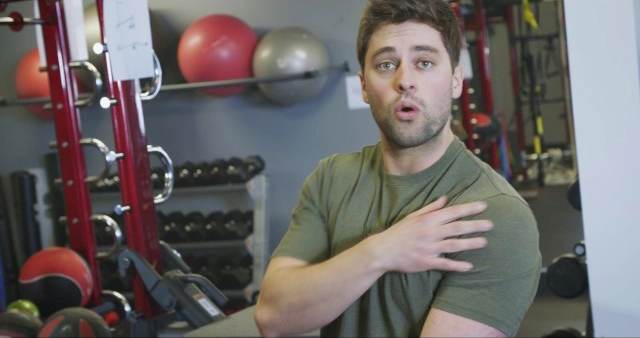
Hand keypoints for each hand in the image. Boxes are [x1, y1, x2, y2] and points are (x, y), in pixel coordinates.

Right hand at [372, 195, 491, 272]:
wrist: (383, 250)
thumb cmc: (399, 232)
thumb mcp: (413, 216)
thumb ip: (431, 208)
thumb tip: (446, 198)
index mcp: (427, 220)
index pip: (452, 212)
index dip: (468, 209)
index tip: (483, 206)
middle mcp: (429, 233)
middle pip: (456, 228)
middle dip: (474, 225)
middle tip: (490, 224)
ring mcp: (428, 248)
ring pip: (453, 245)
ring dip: (470, 244)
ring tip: (484, 242)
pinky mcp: (425, 262)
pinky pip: (444, 265)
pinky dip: (456, 266)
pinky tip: (469, 267)